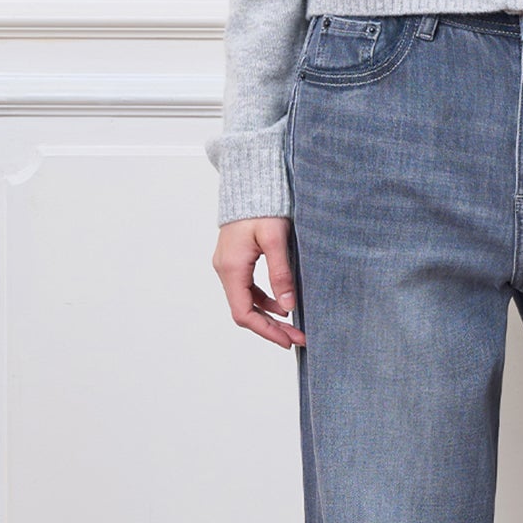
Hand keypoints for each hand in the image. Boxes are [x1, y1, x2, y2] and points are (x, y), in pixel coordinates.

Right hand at [214, 216, 305, 346]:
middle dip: (271, 328)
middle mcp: (225, 269)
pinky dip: (264, 300)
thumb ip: (280, 274)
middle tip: (297, 338)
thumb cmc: (262, 205)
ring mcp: (228, 265)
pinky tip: (282, 303)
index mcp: (232, 268)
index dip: (266, 331)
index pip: (244, 313)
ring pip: (246, 301)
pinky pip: (247, 288)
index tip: (288, 341)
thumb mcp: (275, 239)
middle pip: (245, 311)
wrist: (251, 181)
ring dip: (269, 316)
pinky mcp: (236, 260)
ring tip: (294, 325)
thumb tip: (287, 307)